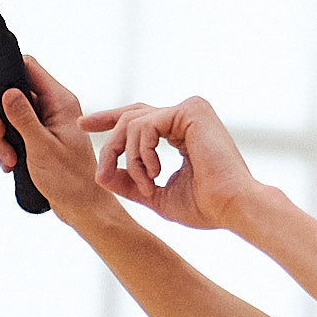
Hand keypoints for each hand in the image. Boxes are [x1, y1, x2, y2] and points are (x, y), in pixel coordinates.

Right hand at [0, 55, 107, 222]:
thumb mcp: (42, 148)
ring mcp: (44, 120)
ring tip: (9, 160)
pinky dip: (5, 146)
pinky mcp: (37, 135)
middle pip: (9, 92)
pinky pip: (10, 131)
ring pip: (5, 114)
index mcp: (60, 101)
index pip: (28, 66)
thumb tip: (7, 91)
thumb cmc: (69, 179)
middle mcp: (53, 105)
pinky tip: (10, 165)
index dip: (1, 64)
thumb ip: (23, 118)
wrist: (80, 206)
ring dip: (0, 137)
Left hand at [85, 94, 260, 230]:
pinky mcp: (191, 110)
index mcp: (184, 131)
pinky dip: (142, 152)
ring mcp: (191, 109)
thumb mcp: (157, 194)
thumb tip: (101, 175)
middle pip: (131, 115)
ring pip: (134, 122)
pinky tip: (155, 172)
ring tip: (147, 184)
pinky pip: (146, 125)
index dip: (110, 120)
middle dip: (110, 140)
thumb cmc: (206, 206)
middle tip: (102, 169)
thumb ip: (131, 182)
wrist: (232, 207)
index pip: (140, 118)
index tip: (84, 126)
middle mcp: (188, 115)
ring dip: (130, 158)